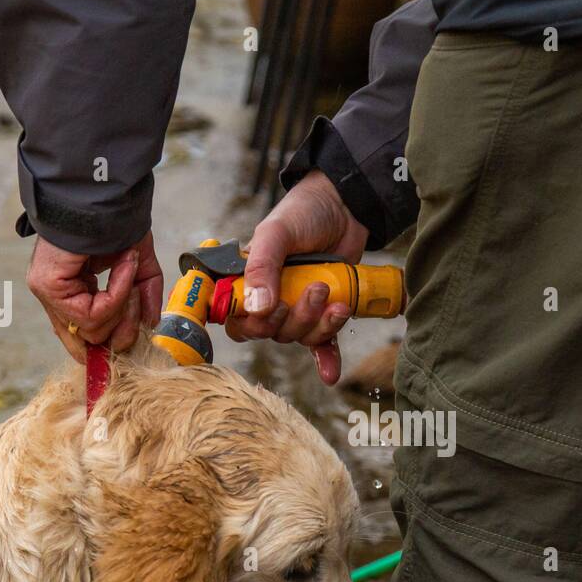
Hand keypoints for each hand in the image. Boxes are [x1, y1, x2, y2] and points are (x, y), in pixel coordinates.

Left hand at [27, 232, 164, 362]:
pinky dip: (117, 295)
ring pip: (93, 331)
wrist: (102, 192)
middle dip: (123, 330)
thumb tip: (150, 324)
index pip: (85, 336)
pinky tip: (124, 266)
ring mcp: (49, 293)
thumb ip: (144, 296)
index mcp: (73, 292)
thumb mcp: (137, 266)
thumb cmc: (115, 221)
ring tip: (131, 274)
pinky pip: (92, 313)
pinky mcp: (49, 287)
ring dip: (124, 307)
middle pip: (89, 342)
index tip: (136, 332)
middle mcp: (57, 297)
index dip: (112, 342)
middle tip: (139, 302)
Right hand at [234, 170, 368, 384]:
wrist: (346, 207)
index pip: (235, 318)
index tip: (266, 311)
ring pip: (298, 336)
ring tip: (332, 295)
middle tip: (314, 289)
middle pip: (270, 332)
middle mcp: (268, 298)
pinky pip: (321, 345)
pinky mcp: (322, 313)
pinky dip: (326, 359)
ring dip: (318, 323)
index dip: (248, 323)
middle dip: (294, 318)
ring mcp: (296, 307)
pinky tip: (330, 374)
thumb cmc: (304, 213)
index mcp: (247, 281)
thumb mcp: (276, 233)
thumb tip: (257, 308)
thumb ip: (262, 266)